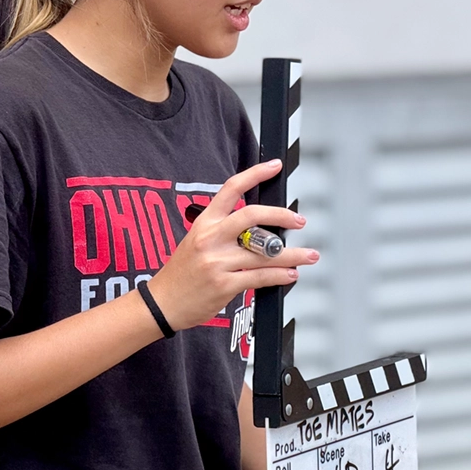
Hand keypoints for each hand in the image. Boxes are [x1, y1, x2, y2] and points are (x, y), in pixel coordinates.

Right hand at [146, 160, 318, 331]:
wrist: (162, 303)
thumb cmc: (182, 273)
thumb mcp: (196, 241)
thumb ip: (224, 231)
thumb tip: (259, 229)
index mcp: (204, 222)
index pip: (232, 189)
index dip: (255, 173)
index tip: (275, 166)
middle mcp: (211, 238)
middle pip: (253, 216)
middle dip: (282, 215)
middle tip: (298, 220)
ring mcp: (217, 261)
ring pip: (264, 253)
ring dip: (293, 254)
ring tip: (308, 255)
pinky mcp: (224, 285)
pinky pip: (260, 277)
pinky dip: (281, 276)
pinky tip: (290, 274)